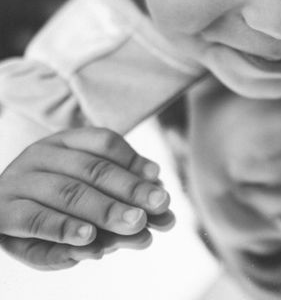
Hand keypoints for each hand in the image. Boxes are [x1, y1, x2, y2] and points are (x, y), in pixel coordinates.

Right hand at [0, 128, 173, 269]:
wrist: (1, 215)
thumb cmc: (56, 203)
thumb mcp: (89, 192)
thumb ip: (124, 197)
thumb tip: (164, 206)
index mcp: (65, 142)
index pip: (104, 143)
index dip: (134, 161)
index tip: (159, 180)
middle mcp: (41, 156)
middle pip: (92, 169)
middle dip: (130, 189)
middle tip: (160, 206)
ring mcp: (20, 183)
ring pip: (68, 193)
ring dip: (106, 210)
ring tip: (135, 223)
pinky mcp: (3, 214)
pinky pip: (35, 220)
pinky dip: (64, 230)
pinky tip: (90, 239)